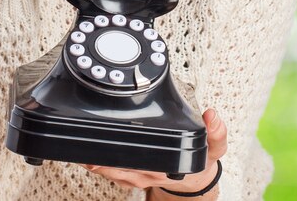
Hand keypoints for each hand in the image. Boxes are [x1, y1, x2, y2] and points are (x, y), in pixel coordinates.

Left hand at [81, 108, 226, 192]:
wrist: (195, 180)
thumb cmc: (199, 162)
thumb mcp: (214, 149)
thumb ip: (217, 134)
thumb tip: (213, 116)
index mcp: (166, 166)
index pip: (142, 162)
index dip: (124, 159)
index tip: (109, 150)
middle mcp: (149, 173)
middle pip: (120, 169)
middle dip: (102, 161)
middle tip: (86, 151)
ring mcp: (138, 176)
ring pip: (112, 172)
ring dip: (96, 163)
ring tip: (79, 151)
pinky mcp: (131, 174)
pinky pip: (112, 171)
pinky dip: (98, 164)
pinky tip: (85, 154)